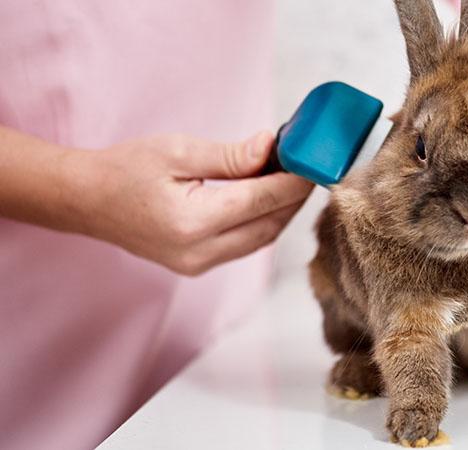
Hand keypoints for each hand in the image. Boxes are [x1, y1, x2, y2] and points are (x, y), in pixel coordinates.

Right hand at [72, 132, 312, 274]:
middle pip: (269, 225)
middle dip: (295, 197)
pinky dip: (263, 221)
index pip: (263, 200)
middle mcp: (200, 252)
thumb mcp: (177, 151)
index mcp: (193, 221)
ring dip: (282, 211)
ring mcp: (199, 264)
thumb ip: (230, 156)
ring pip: (261, 239)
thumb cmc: (126, 169)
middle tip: (310, 168)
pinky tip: (269, 198)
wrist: (87, 200)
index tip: (316, 161)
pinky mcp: (198, 266)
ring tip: (294, 180)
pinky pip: (245, 245)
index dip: (295, 180)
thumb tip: (272, 148)